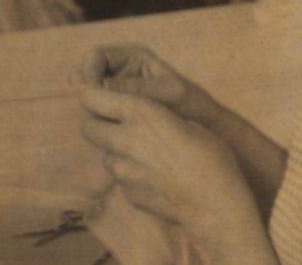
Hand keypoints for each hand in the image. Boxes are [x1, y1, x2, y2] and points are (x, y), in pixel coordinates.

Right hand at [72, 46, 222, 129]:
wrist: (206, 130)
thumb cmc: (192, 106)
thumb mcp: (167, 93)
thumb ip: (135, 88)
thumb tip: (98, 87)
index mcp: (134, 58)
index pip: (97, 56)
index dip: (87, 70)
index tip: (89, 89)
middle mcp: (121, 75)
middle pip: (87, 77)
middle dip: (86, 93)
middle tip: (90, 109)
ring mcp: (117, 97)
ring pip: (90, 100)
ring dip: (92, 110)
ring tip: (101, 123)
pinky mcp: (117, 117)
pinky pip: (99, 117)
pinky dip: (98, 124)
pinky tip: (106, 134)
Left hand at [80, 87, 263, 247]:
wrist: (214, 204)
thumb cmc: (210, 155)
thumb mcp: (185, 120)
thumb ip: (154, 116)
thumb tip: (141, 117)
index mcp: (141, 112)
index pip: (91, 97)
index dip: (96, 98)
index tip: (106, 101)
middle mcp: (124, 138)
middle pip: (88, 127)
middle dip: (99, 125)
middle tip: (119, 128)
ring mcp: (122, 169)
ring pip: (104, 155)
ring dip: (116, 152)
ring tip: (144, 156)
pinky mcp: (126, 193)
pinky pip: (120, 178)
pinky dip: (130, 175)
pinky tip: (153, 178)